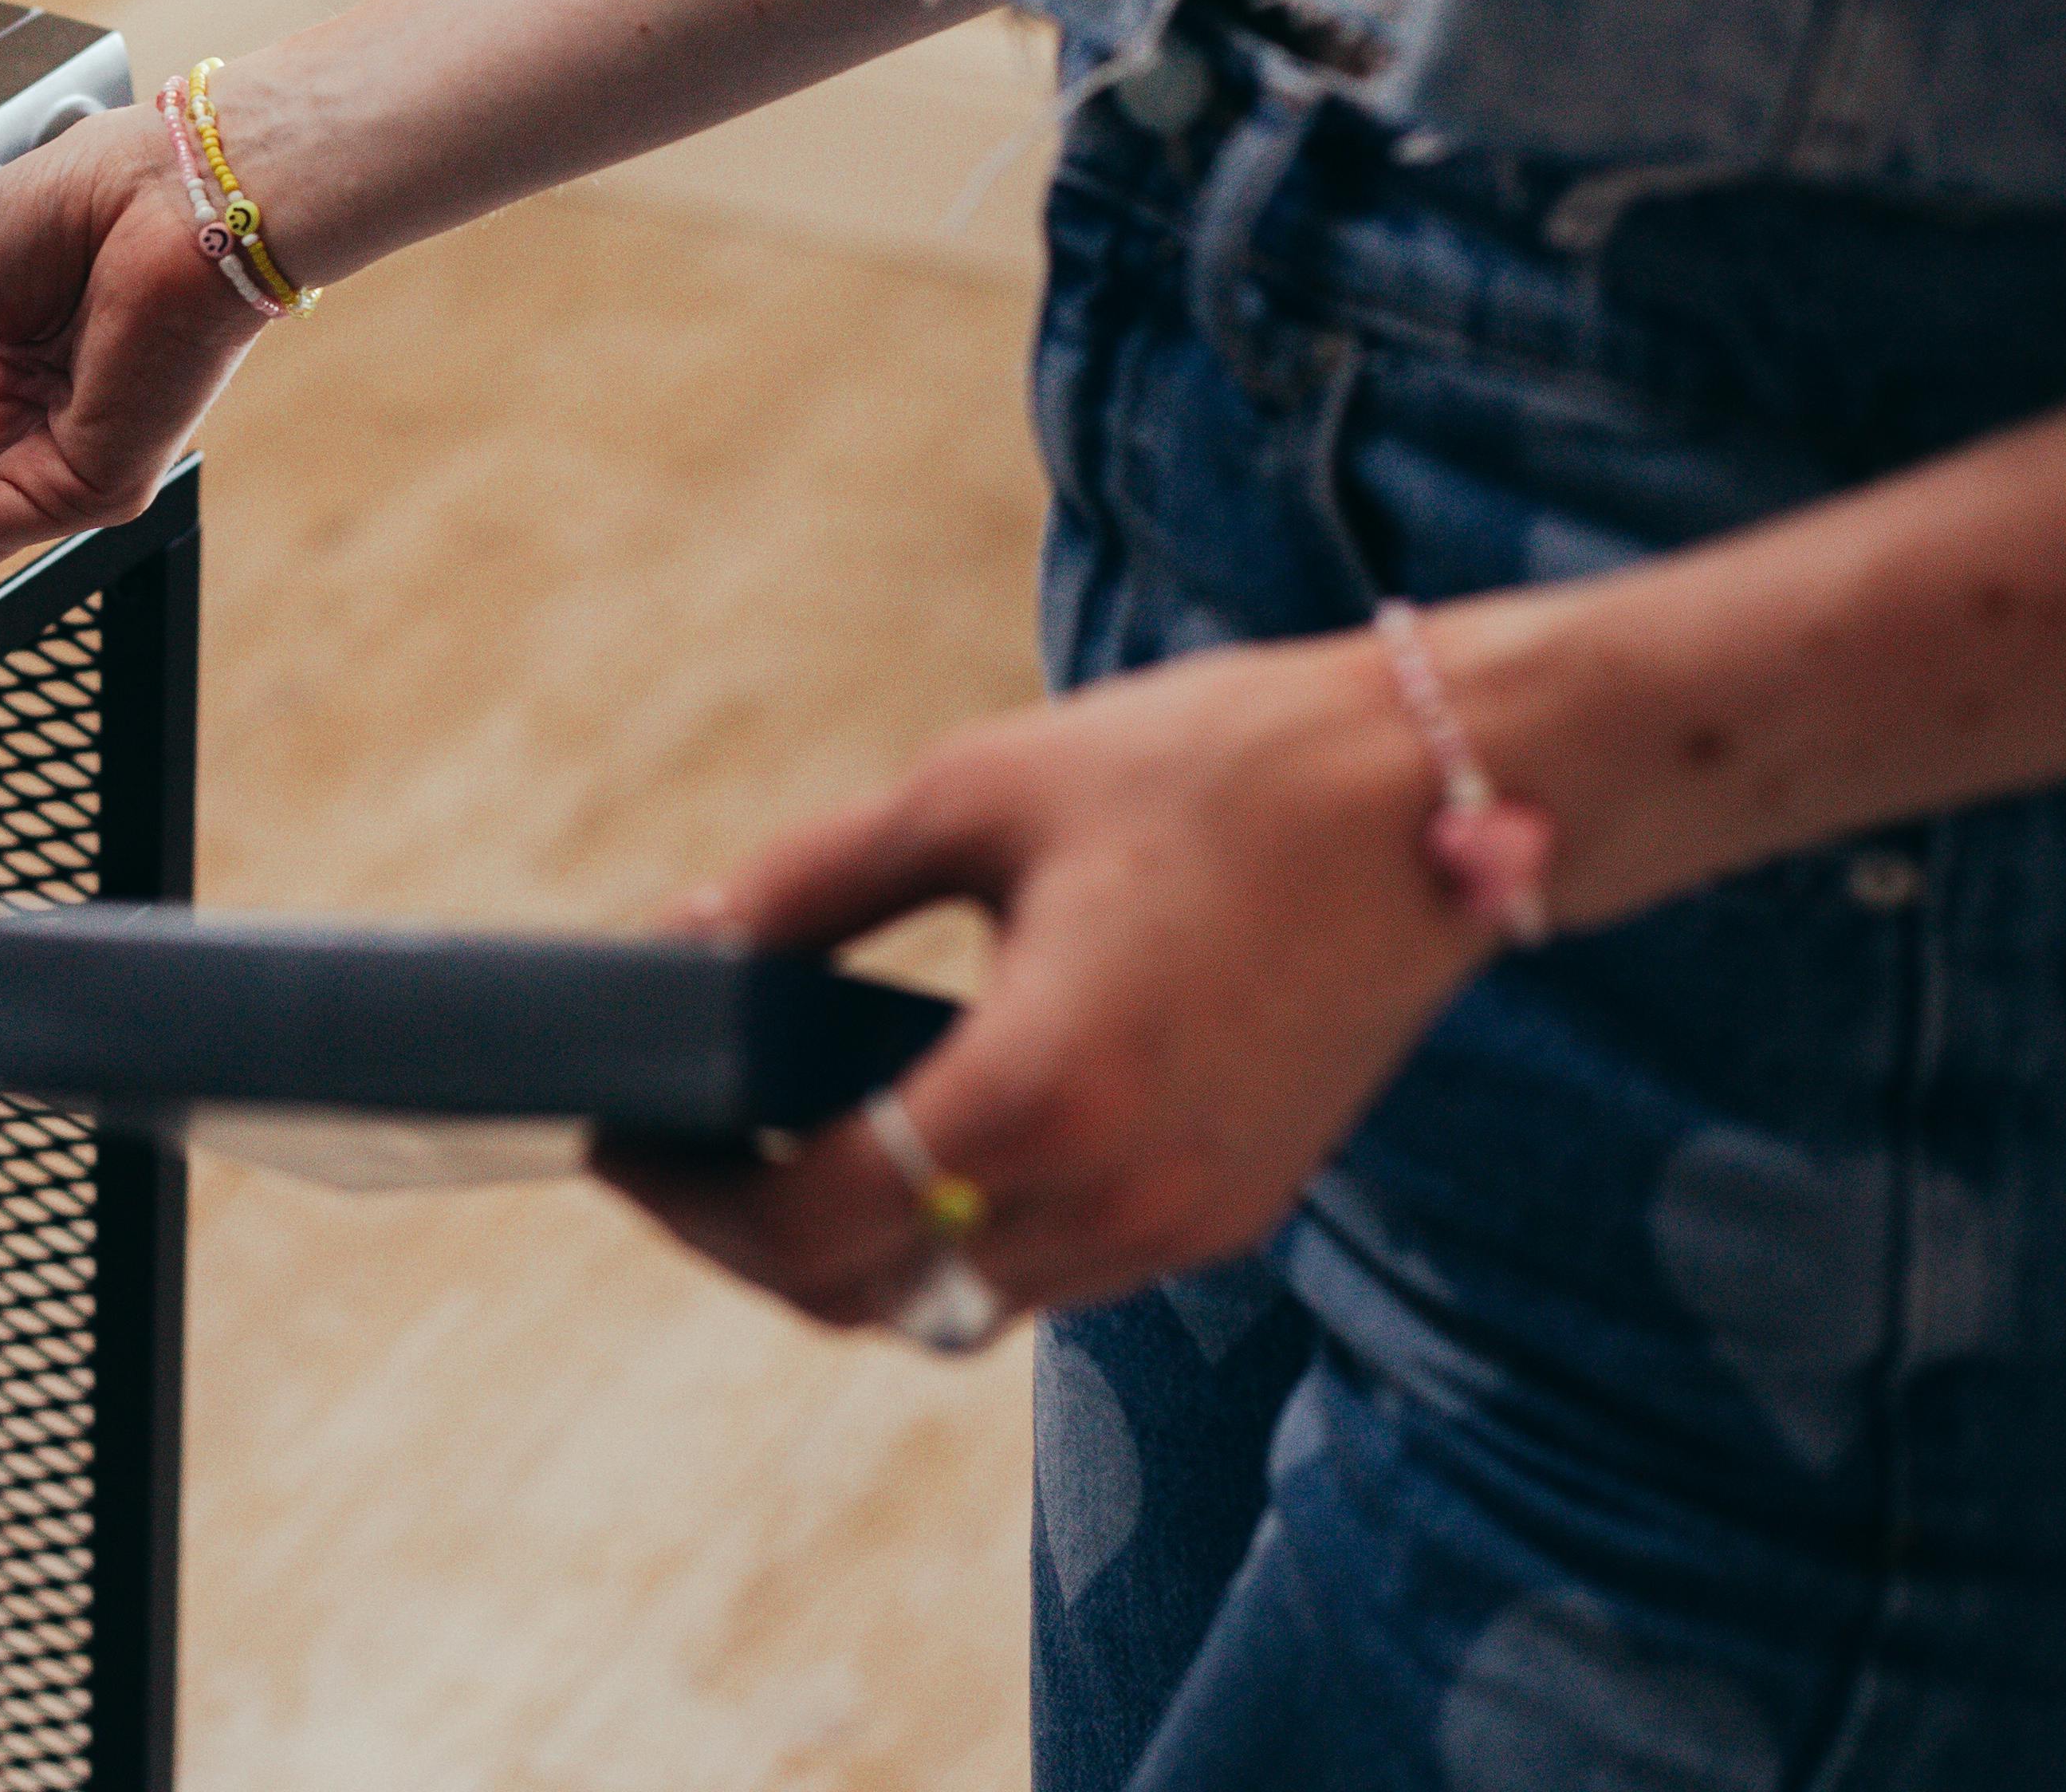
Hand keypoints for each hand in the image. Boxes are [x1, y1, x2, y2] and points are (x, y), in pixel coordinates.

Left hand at [592, 630, 1494, 1332]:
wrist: (1448, 788)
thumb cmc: (1213, 765)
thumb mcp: (976, 791)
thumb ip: (812, 884)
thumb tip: (679, 939)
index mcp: (1042, 1089)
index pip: (811, 1222)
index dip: (688, 1193)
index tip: (616, 1132)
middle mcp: (1120, 1191)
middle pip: (874, 1295)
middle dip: (750, 1238)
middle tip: (675, 1151)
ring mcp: (1188, 1219)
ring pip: (965, 1301)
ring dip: (856, 1246)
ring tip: (768, 1141)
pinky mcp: (1233, 1209)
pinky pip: (1055, 1268)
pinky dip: (959, 1230)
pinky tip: (905, 1132)